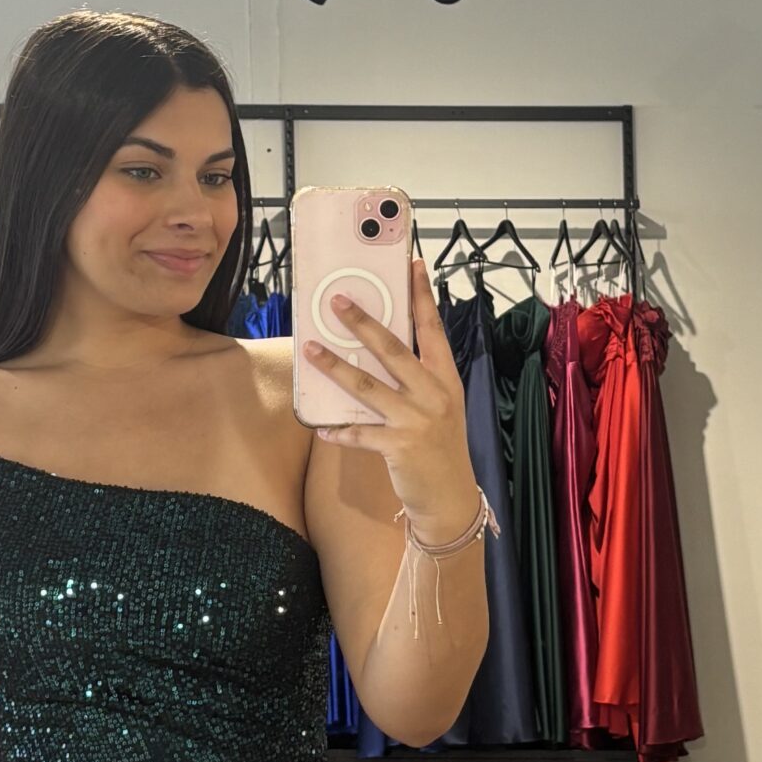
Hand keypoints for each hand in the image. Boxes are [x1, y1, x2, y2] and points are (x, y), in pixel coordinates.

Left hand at [301, 256, 478, 531]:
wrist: (451, 497)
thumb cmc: (441, 446)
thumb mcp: (441, 406)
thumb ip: (418, 378)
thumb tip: (378, 348)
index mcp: (446, 379)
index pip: (433, 329)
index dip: (422, 296)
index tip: (412, 264)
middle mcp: (433, 395)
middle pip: (393, 350)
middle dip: (363, 323)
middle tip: (337, 301)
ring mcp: (416, 420)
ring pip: (368, 387)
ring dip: (335, 367)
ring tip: (310, 349)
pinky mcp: (398, 446)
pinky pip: (359, 433)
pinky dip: (338, 431)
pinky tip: (320, 427)